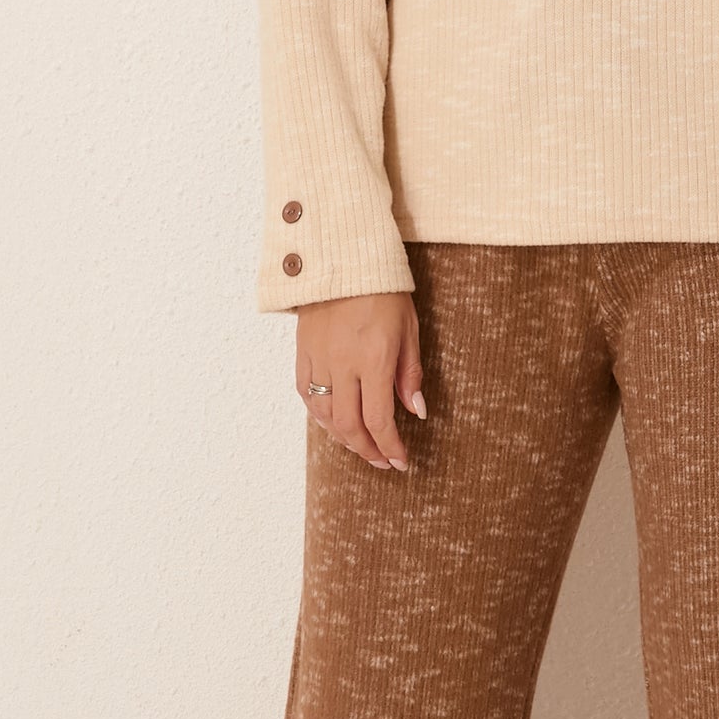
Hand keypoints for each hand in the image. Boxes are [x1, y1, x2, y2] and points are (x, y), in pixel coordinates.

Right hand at [295, 293, 426, 470]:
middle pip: (350, 425)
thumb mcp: (409, 329)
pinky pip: (306, 394)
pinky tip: (334, 422)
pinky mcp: (302, 352)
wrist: (343, 257)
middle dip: (368, 450)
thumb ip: (410, 373)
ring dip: (344, 438)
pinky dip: (320, 415)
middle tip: (382, 461)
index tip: (400, 461)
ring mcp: (319, 359)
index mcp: (374, 358)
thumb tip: (416, 411)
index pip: (379, 419)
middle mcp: (343, 364)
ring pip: (325, 415)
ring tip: (361, 445)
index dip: (390, 447)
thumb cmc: (384, 290)